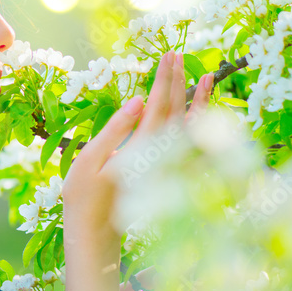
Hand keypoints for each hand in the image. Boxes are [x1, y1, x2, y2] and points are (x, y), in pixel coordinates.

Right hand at [61, 52, 212, 290]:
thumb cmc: (83, 200)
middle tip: (179, 53)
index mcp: (140, 151)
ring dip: (200, 103)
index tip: (169, 55)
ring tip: (208, 76)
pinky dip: (198, 127)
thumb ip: (116, 130)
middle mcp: (160, 159)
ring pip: (191, 131)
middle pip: (176, 113)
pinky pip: (189, 148)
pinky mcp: (166, 178)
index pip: (158, 107)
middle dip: (179, 82)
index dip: (164, 79)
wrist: (95, 236)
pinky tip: (201, 113)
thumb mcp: (89, 161)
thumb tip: (139, 100)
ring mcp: (166, 170)